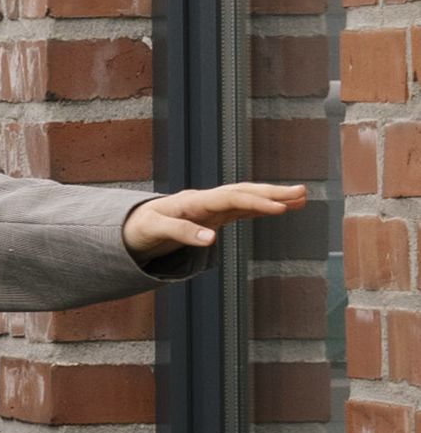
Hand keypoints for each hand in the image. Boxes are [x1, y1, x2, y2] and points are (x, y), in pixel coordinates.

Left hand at [126, 179, 310, 255]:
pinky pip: (243, 208)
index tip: (278, 208)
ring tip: (301, 197)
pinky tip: (282, 207)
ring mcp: (212, 206)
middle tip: (302, 193)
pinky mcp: (214, 215)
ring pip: (247, 197)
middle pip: (244, 192)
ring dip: (272, 197)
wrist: (131, 225)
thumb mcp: (153, 230)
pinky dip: (262, 207)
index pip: (230, 198)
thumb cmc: (140, 227)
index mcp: (193, 201)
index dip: (254, 203)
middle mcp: (206, 200)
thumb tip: (210, 240)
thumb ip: (180, 233)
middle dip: (272, 193)